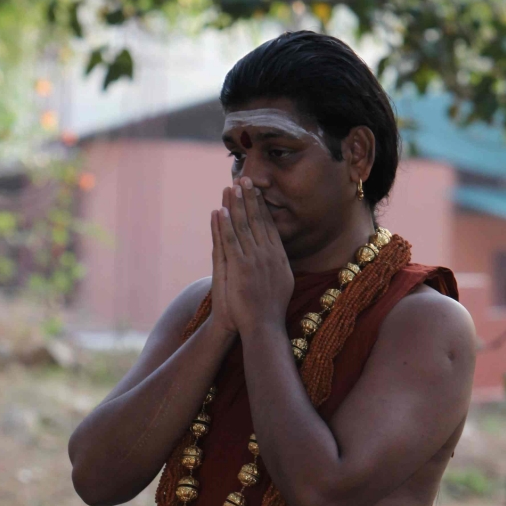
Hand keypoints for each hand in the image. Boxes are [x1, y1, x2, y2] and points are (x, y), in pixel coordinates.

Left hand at [211, 178, 293, 338]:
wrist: (264, 327)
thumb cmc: (272, 310)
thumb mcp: (283, 283)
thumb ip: (279, 266)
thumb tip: (279, 255)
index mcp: (279, 257)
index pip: (269, 225)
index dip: (262, 206)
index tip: (256, 191)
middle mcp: (269, 255)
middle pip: (258, 220)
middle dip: (250, 198)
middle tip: (245, 178)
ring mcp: (255, 260)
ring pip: (244, 226)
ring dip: (237, 205)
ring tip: (231, 187)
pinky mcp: (240, 268)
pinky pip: (232, 241)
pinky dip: (226, 225)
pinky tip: (221, 211)